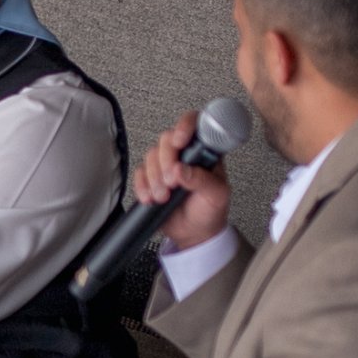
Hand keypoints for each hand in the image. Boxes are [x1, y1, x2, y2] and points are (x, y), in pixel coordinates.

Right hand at [130, 106, 230, 250]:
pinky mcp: (151, 177)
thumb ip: (203, 181)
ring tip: (164, 196)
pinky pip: (140, 172)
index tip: (180, 141)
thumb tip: (182, 170)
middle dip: (166, 160)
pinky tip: (151, 197)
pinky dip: (143, 186)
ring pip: (152, 155)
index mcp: (205, 152)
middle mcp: (185, 153)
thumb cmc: (211, 210)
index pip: (196, 124)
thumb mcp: (217, 196)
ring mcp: (167, 164)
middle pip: (167, 139)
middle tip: (173, 181)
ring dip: (155, 177)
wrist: (195, 233)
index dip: (185, 126)